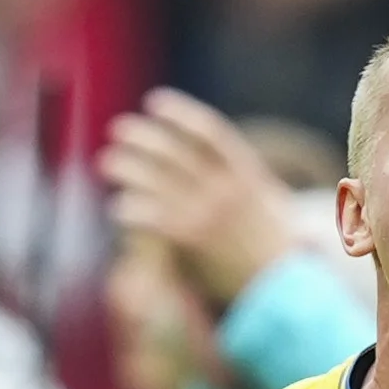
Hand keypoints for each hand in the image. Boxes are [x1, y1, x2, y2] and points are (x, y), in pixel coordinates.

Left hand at [99, 88, 302, 306]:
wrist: (282, 287)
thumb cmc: (275, 245)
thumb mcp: (271, 201)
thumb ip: (243, 177)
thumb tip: (221, 157)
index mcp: (246, 173)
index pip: (209, 132)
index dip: (179, 113)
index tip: (154, 102)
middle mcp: (223, 189)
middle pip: (174, 152)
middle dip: (143, 137)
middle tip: (117, 129)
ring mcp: (206, 214)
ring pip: (156, 181)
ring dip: (128, 168)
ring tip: (106, 161)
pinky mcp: (190, 241)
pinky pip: (151, 217)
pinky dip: (131, 209)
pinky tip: (117, 207)